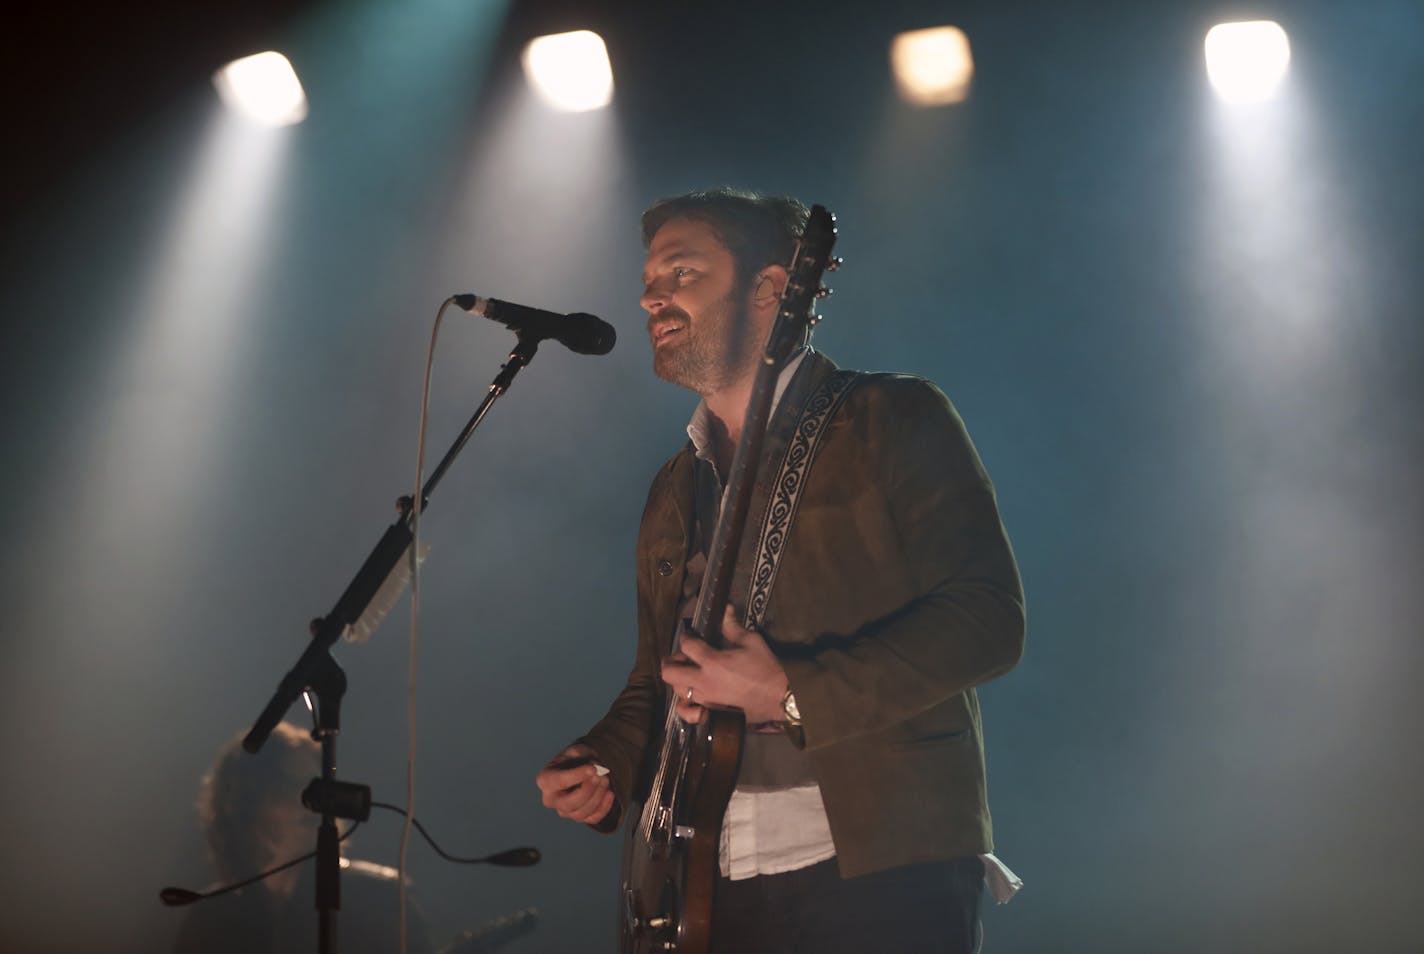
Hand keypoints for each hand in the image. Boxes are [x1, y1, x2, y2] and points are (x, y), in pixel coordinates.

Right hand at [535, 743, 613, 825]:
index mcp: (545, 780)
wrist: (581, 768)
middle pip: (568, 803)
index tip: (593, 768)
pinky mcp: (578, 817)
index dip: (577, 776)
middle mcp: (551, 799)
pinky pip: (591, 819)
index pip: (559, 781)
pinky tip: (610, 793)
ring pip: (580, 814)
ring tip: (606, 779)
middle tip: (601, 776)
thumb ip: (582, 754)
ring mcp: (564, 811)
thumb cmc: (575, 758)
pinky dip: (603, 808)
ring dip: (597, 797)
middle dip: (588, 790)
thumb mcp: (576, 750)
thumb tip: (593, 764)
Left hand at [661, 606, 788, 724]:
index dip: (686, 636)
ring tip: (690, 674)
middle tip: (683, 657)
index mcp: (712, 661)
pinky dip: (685, 706)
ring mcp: (705, 700)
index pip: (687, 644)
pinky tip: (692, 698)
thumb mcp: (751, 641)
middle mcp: (703, 681)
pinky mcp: (711, 713)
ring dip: (679, 680)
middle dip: (672, 661)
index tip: (690, 635)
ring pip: (676, 690)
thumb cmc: (767, 668)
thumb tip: (725, 608)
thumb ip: (732, 626)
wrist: (780, 697)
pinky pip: (687, 713)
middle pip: (669, 671)